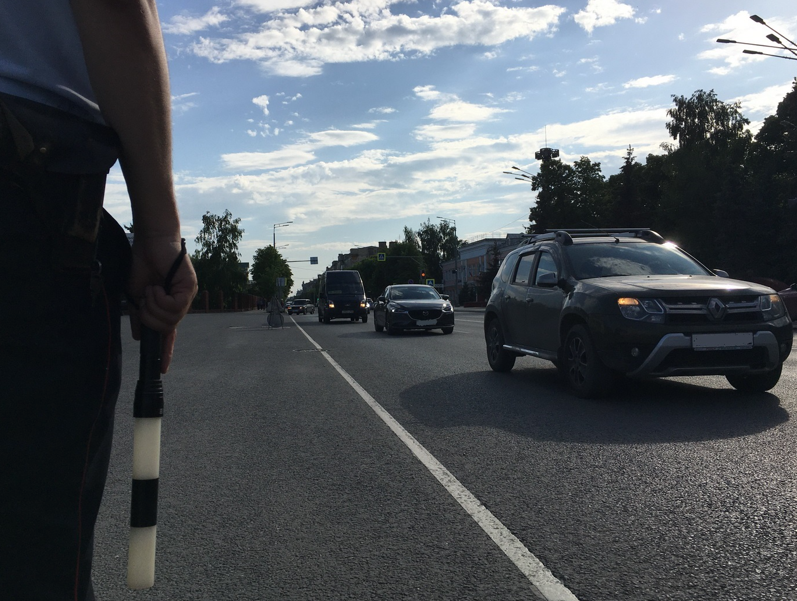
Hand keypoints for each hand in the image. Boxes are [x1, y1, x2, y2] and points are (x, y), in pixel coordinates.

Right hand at [127, 235, 197, 372]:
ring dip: (153, 306)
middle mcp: (180, 303)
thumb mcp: (135, 294)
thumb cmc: (143, 264)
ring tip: (151, 289)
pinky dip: (160, 299)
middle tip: (144, 299)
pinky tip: (157, 287)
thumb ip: (138, 315)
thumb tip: (139, 336)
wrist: (149, 242)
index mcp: (168, 306)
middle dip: (149, 318)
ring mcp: (187, 296)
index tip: (162, 369)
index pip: (169, 334)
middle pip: (166, 328)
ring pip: (171, 319)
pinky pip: (175, 307)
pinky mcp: (190, 287)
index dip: (165, 352)